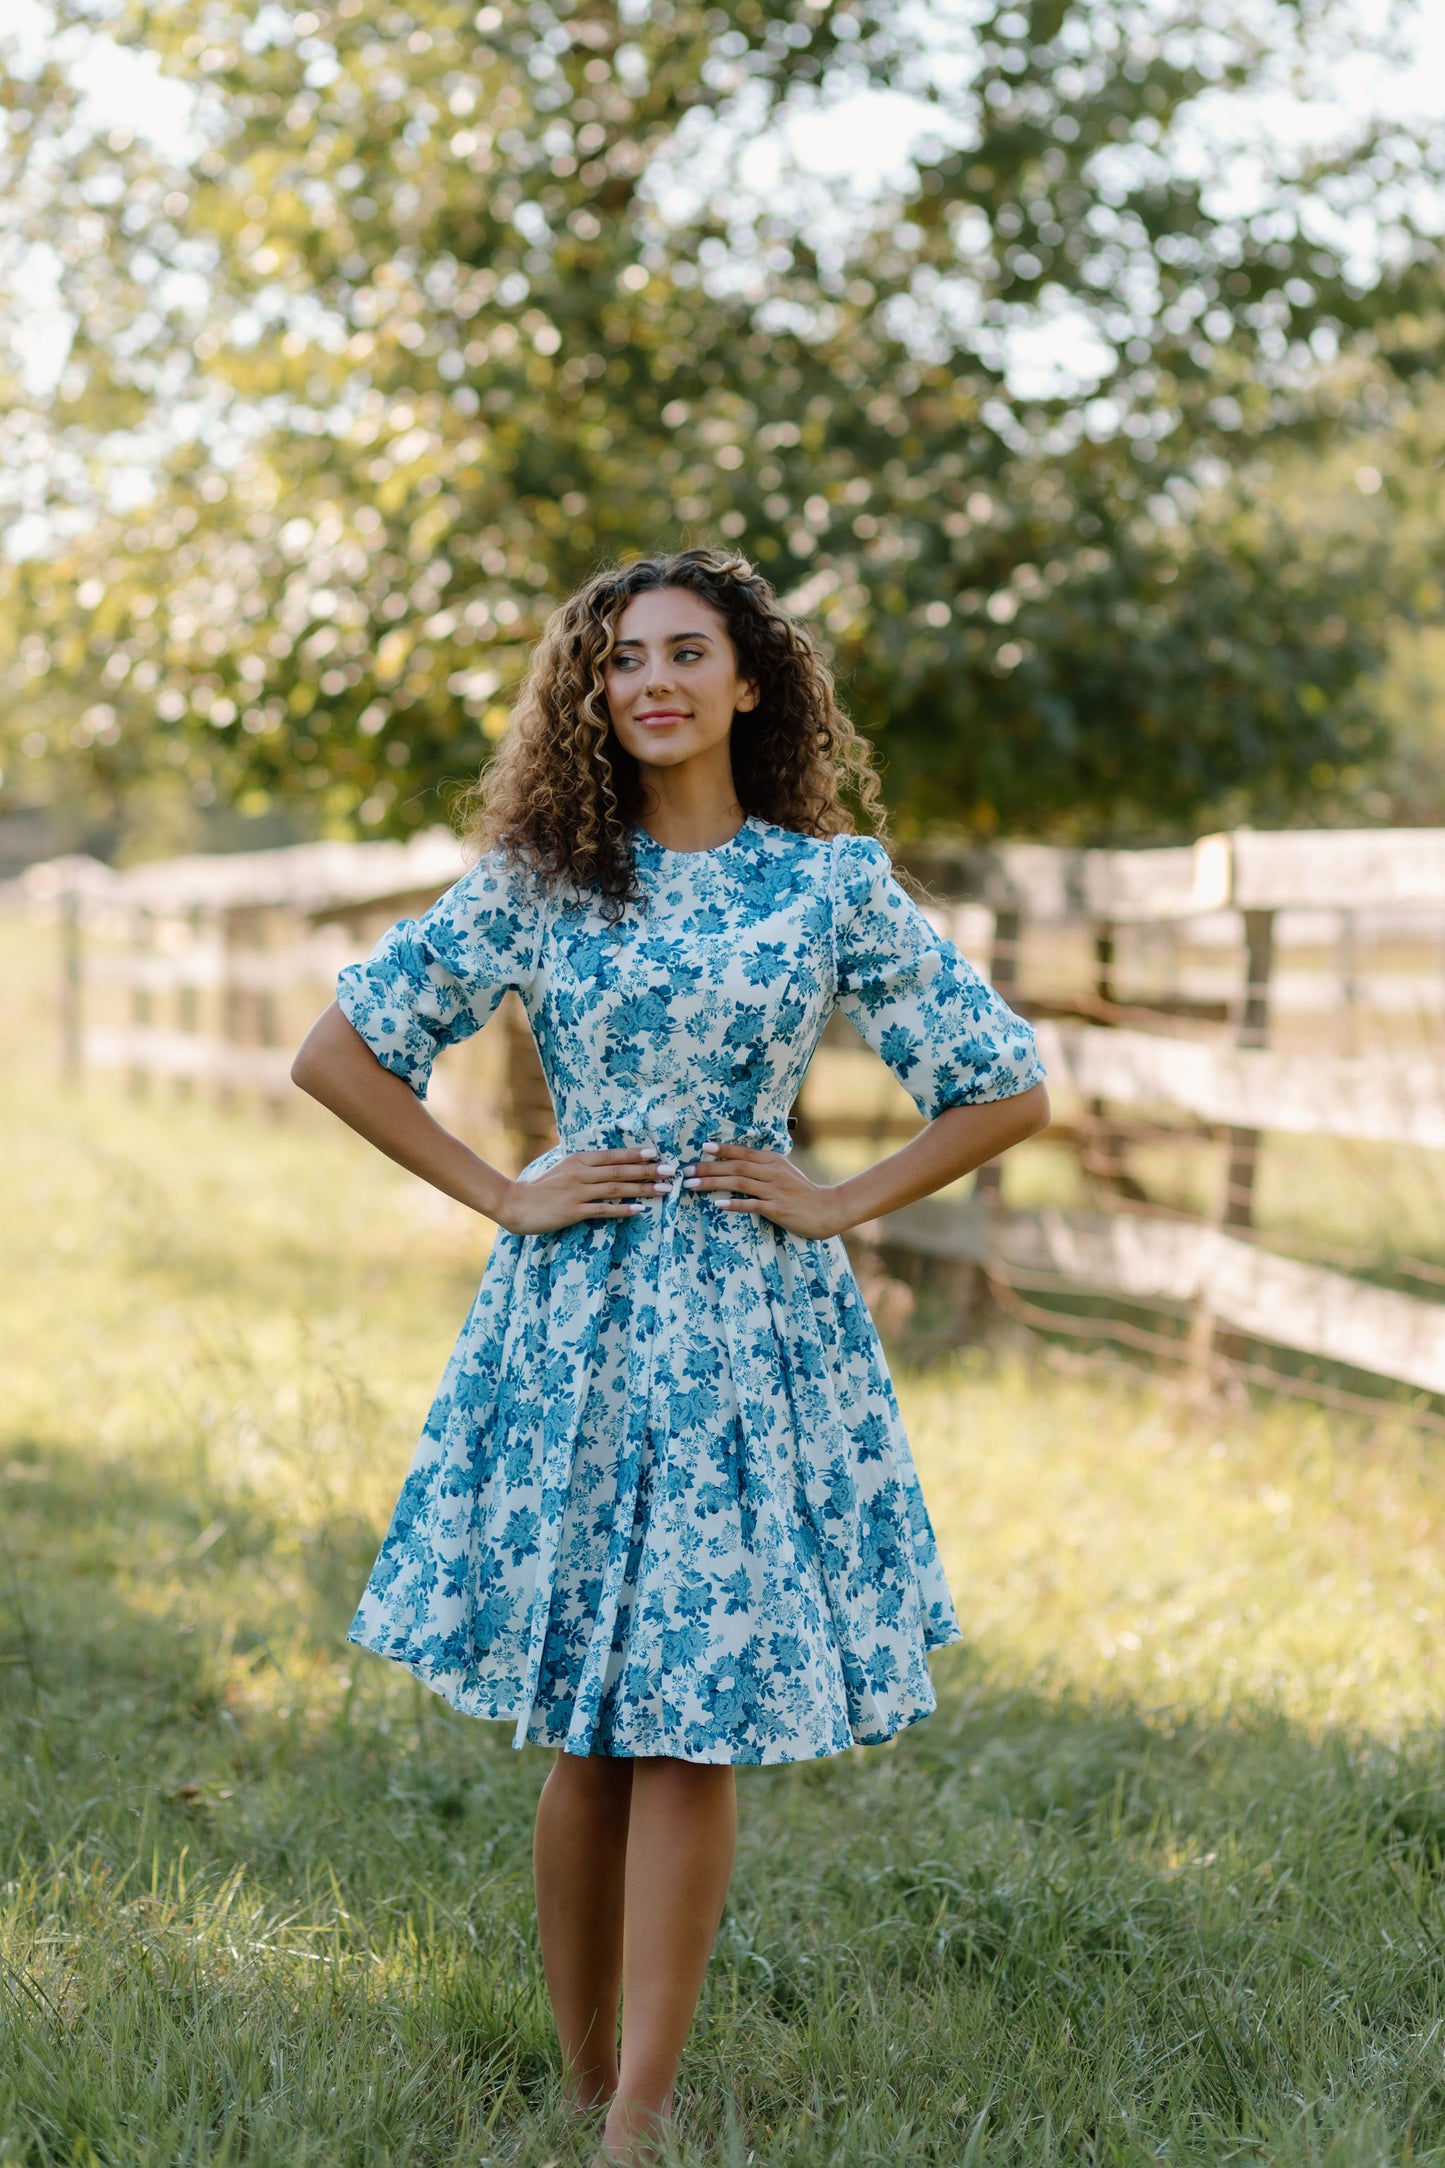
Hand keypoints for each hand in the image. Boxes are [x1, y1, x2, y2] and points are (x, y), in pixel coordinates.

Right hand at [494, 1147, 674, 1235]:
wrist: (516, 1204)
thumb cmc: (542, 1187)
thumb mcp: (564, 1168)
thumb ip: (586, 1165)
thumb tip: (609, 1164)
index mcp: (579, 1159)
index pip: (612, 1155)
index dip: (635, 1154)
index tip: (655, 1154)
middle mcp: (580, 1172)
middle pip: (619, 1170)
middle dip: (648, 1171)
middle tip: (671, 1170)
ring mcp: (577, 1191)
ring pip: (616, 1189)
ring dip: (642, 1189)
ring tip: (663, 1190)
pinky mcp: (573, 1210)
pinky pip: (603, 1209)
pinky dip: (622, 1209)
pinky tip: (639, 1210)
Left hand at [681, 1142, 842, 1238]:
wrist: (828, 1209)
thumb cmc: (803, 1192)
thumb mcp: (785, 1173)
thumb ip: (765, 1167)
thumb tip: (740, 1164)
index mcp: (774, 1161)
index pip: (744, 1152)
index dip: (723, 1149)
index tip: (703, 1147)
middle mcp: (773, 1172)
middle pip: (736, 1167)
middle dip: (708, 1168)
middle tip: (687, 1171)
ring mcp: (775, 1190)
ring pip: (739, 1183)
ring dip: (713, 1183)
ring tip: (693, 1185)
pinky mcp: (777, 1208)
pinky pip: (752, 1204)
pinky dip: (734, 1204)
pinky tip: (718, 1204)